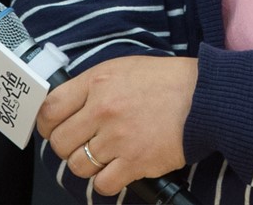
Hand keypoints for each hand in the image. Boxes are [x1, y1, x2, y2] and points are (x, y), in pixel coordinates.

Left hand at [37, 55, 197, 196]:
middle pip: (60, 142)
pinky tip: (121, 166)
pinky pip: (102, 184)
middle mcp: (104, 108)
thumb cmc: (169, 81)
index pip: (50, 109)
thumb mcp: (127, 68)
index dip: (47, 124)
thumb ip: (96, 85)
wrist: (205, 97)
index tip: (54, 128)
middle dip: (70, 146)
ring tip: (108, 153)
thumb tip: (70, 106)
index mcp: (99, 80)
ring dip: (90, 164)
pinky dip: (108, 180)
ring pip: (78, 166)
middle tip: (85, 142)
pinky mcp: (134, 161)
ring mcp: (118, 137)